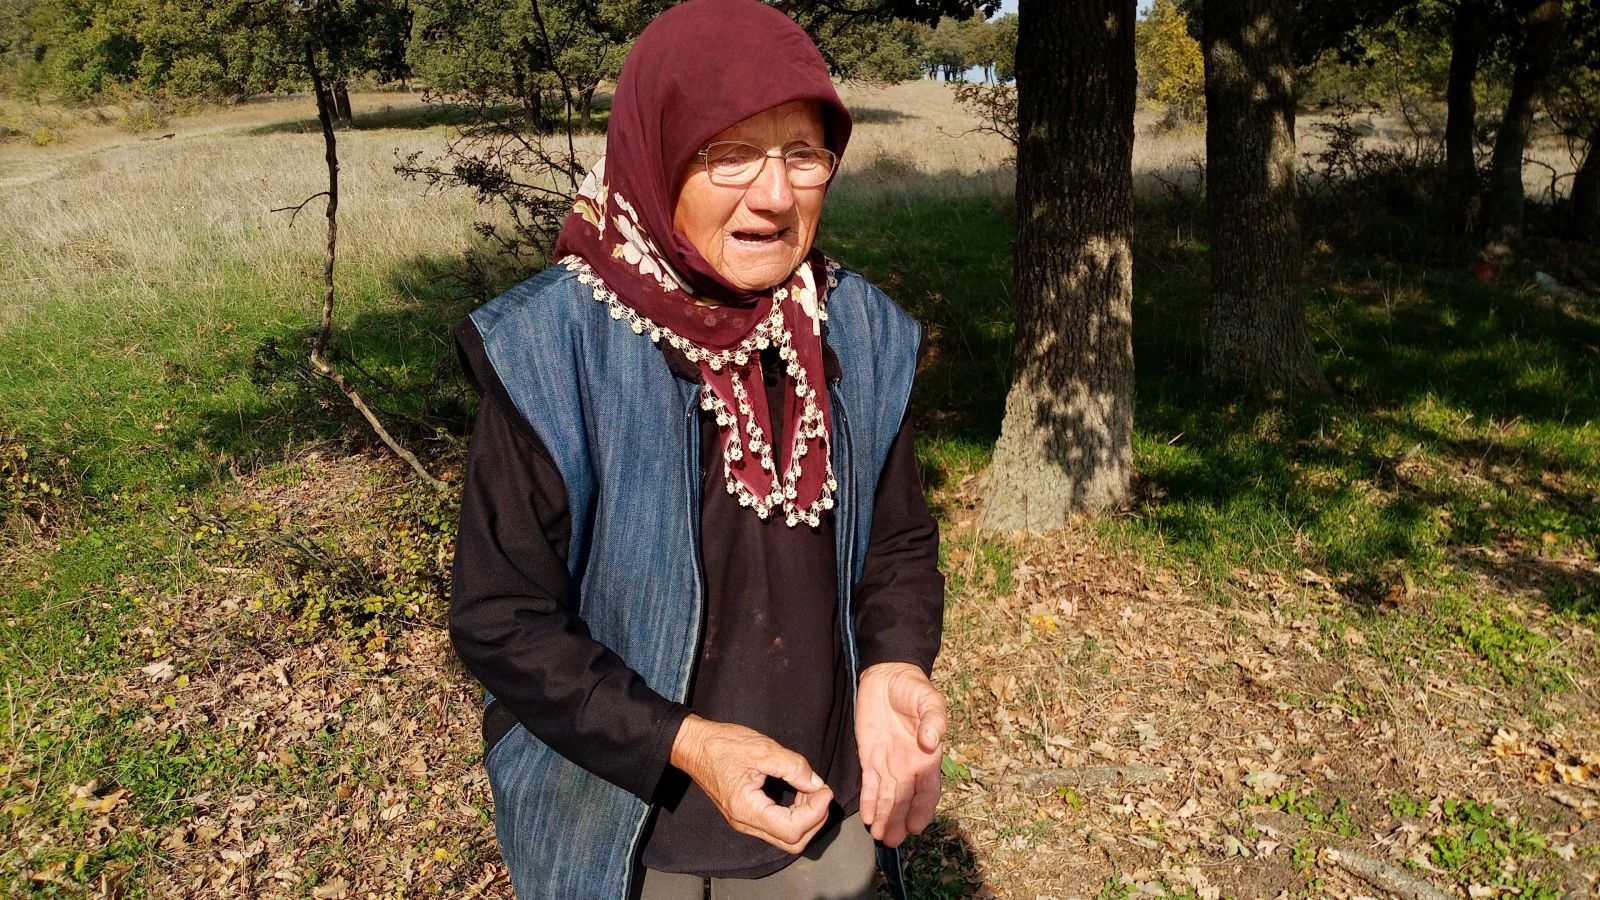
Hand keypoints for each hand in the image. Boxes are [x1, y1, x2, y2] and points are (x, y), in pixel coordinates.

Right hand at [669, 714, 834, 853]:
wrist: (694, 746)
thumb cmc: (723, 745)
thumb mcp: (763, 749)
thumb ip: (794, 767)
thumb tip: (816, 784)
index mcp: (747, 810)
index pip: (792, 829)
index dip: (816, 812)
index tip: (824, 790)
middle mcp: (745, 823)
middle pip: (792, 842)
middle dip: (814, 819)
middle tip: (821, 792)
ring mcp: (745, 822)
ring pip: (786, 838)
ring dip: (806, 818)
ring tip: (810, 790)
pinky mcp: (746, 816)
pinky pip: (777, 827)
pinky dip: (795, 815)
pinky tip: (799, 794)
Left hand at [855, 662, 946, 846]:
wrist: (887, 676)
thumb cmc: (913, 688)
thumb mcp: (929, 700)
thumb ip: (934, 720)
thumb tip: (931, 740)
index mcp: (927, 756)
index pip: (928, 789)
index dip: (922, 809)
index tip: (916, 826)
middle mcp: (909, 765)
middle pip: (905, 799)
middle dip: (899, 821)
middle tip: (892, 840)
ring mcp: (889, 763)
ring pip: (887, 797)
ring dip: (884, 817)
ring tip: (879, 836)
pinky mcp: (870, 757)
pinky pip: (870, 784)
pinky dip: (869, 801)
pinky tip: (867, 817)